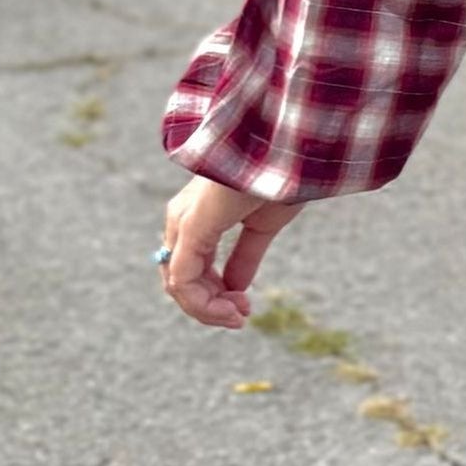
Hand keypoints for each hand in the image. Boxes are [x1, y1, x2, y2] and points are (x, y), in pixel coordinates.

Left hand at [160, 174, 304, 329]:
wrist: (288, 148)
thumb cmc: (280, 176)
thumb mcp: (262, 226)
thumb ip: (246, 256)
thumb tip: (236, 287)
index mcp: (197, 216)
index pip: (189, 269)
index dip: (214, 296)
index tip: (246, 308)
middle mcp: (182, 219)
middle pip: (180, 281)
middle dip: (210, 307)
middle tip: (242, 316)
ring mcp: (183, 223)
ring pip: (177, 285)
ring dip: (207, 310)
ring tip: (238, 316)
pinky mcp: (191, 227)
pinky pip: (183, 280)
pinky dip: (203, 304)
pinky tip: (231, 309)